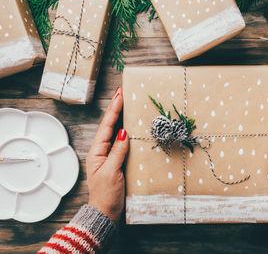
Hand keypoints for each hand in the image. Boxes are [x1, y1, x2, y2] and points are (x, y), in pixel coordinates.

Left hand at [86, 87, 128, 221]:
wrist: (106, 212)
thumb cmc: (106, 195)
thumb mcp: (111, 173)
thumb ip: (117, 152)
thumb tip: (123, 132)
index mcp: (97, 152)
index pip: (106, 126)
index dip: (113, 110)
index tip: (119, 95)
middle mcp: (102, 151)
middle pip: (110, 126)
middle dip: (115, 109)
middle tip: (122, 93)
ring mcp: (110, 156)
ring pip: (115, 132)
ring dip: (120, 118)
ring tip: (126, 103)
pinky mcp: (118, 162)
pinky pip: (122, 143)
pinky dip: (127, 132)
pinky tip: (131, 126)